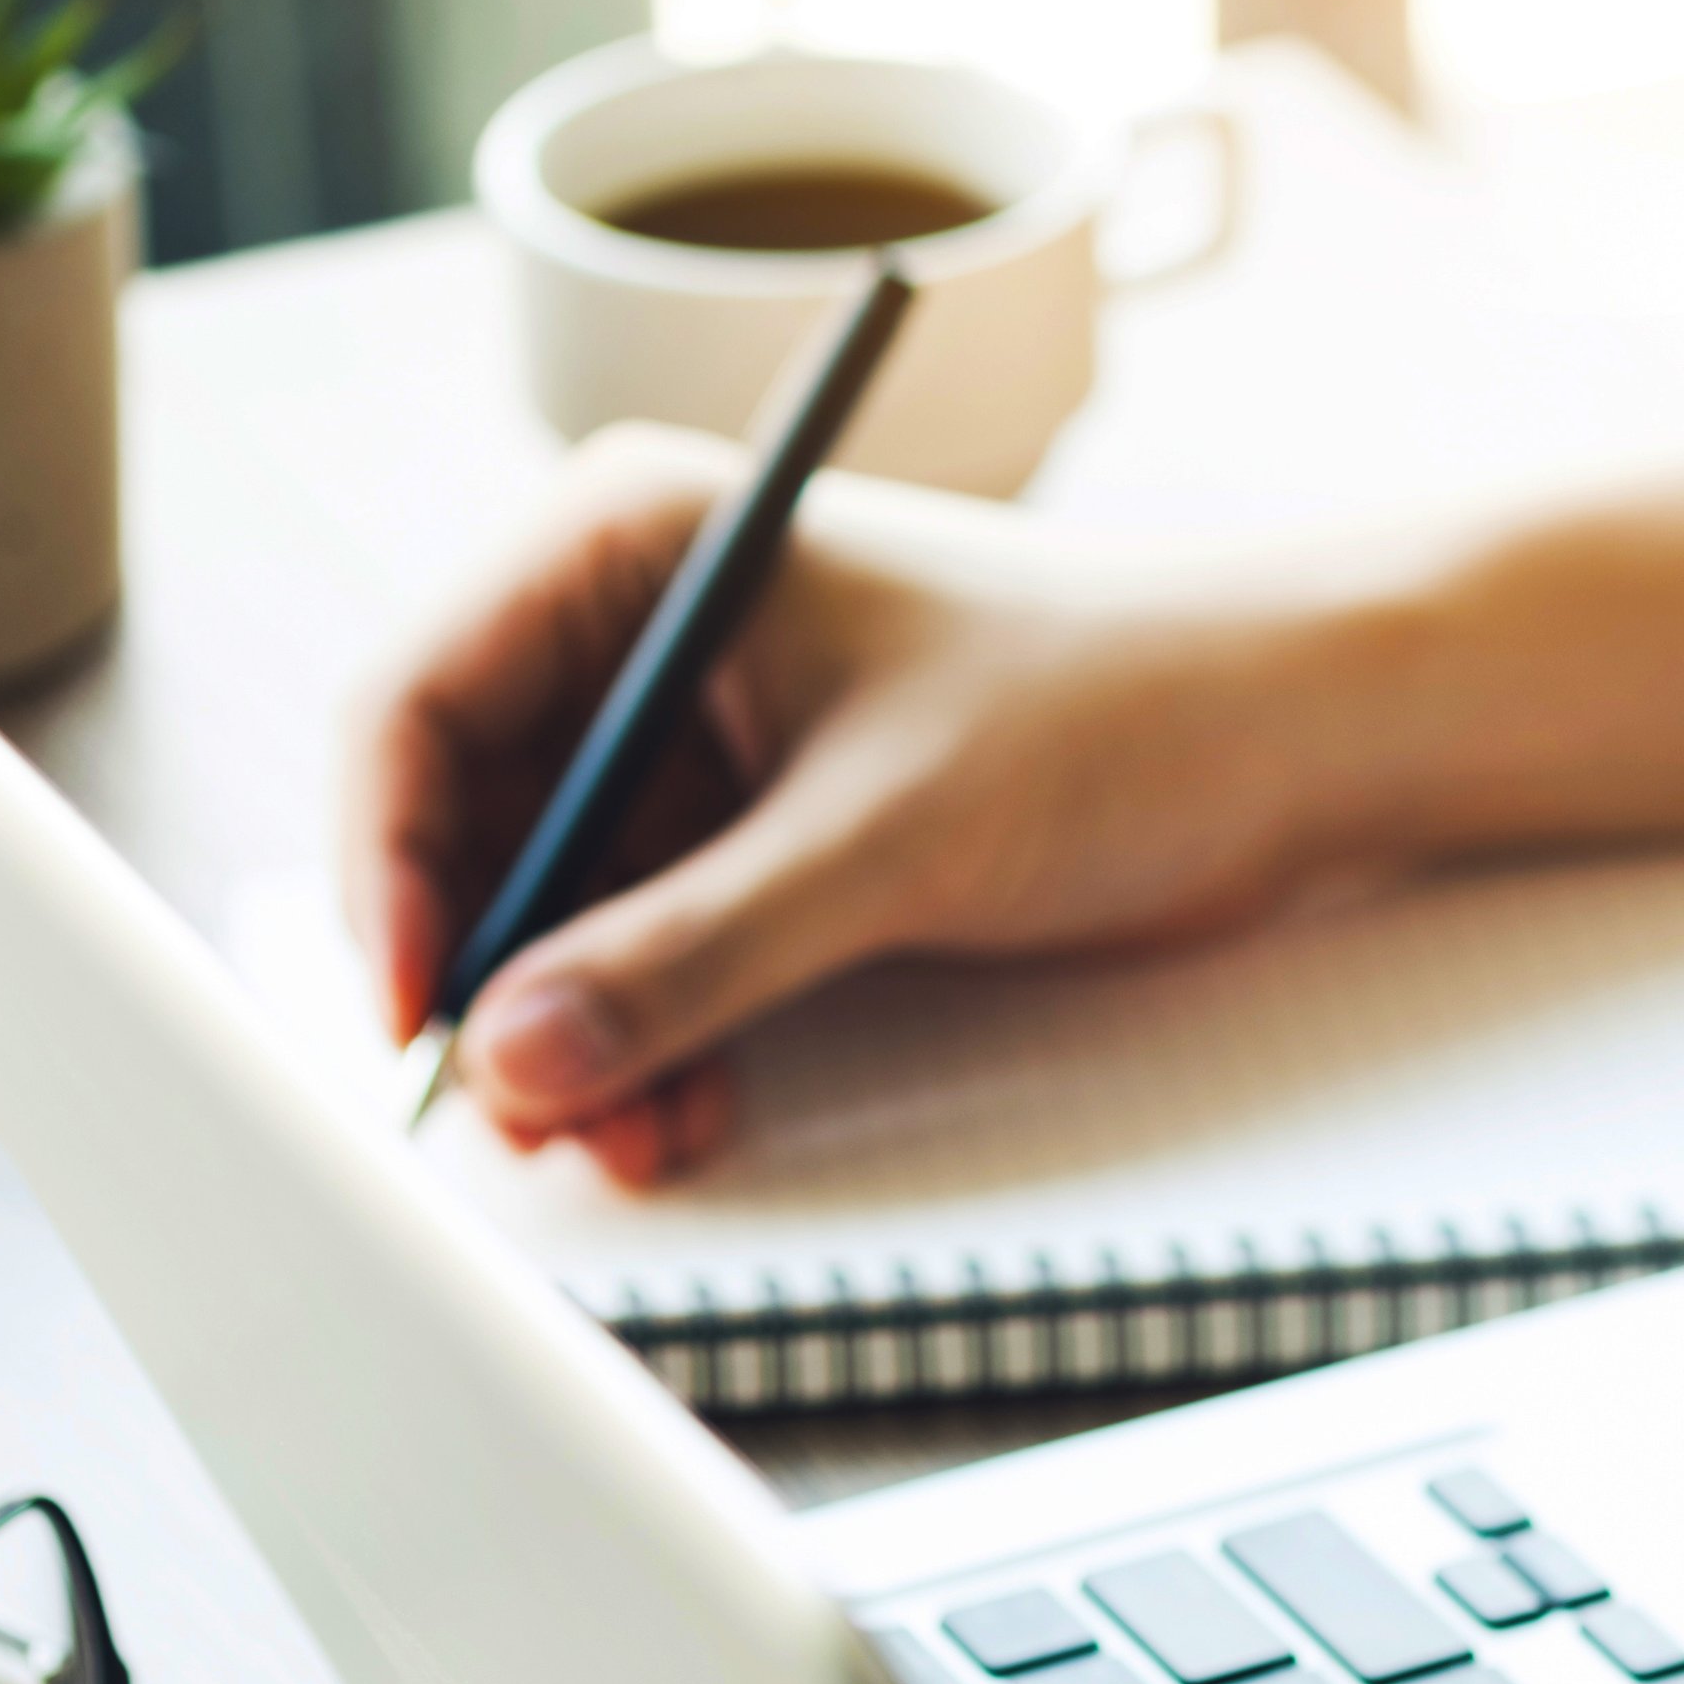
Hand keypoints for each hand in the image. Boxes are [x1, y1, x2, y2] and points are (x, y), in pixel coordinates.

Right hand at [344, 423, 1380, 1181]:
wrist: (1289, 743)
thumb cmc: (1116, 710)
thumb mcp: (885, 839)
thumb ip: (694, 952)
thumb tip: (516, 1054)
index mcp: (632, 545)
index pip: (419, 706)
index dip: (394, 873)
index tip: (426, 1020)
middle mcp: (639, 633)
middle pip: (470, 827)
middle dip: (499, 984)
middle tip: (527, 1121)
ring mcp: (698, 737)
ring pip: (560, 910)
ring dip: (578, 1036)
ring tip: (628, 1138)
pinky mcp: (763, 830)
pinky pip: (650, 948)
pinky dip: (652, 1037)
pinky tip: (681, 1115)